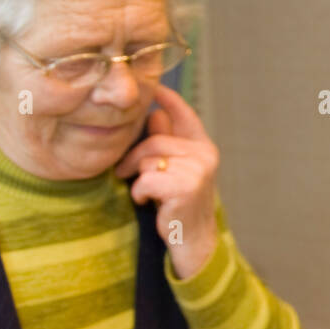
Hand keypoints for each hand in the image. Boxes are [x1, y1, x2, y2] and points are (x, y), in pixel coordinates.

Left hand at [113, 84, 218, 278]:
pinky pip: (147, 179)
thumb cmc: (180, 205)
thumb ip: (166, 143)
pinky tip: (149, 203)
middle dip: (133, 157)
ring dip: (138, 178)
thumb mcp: (174, 170)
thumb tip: (153, 114)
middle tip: (124, 173)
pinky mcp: (186, 187)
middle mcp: (206, 154)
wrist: (194, 241)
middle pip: (155, 139)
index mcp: (203, 146)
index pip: (184, 114)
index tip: (152, 87)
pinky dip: (141, 193)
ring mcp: (199, 170)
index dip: (167, 98)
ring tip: (145, 192)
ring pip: (149, 159)